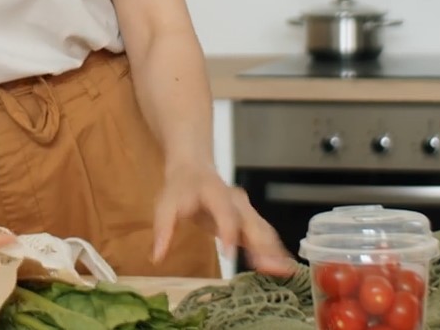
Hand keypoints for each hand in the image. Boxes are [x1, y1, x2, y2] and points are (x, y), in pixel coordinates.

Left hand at [152, 160, 295, 276]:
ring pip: (264, 230)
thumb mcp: (165, 204)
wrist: (194, 168)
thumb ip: (163, 229)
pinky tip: (283, 269)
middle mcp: (237, 201)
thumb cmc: (180, 187)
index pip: (226, 213)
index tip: (230, 255)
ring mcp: (247, 210)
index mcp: (216, 194)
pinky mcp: (250, 221)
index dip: (229, 232)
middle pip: (253, 223)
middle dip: (263, 246)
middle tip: (270, 269)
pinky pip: (266, 235)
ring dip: (274, 251)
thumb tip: (157, 257)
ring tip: (282, 272)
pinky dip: (275, 251)